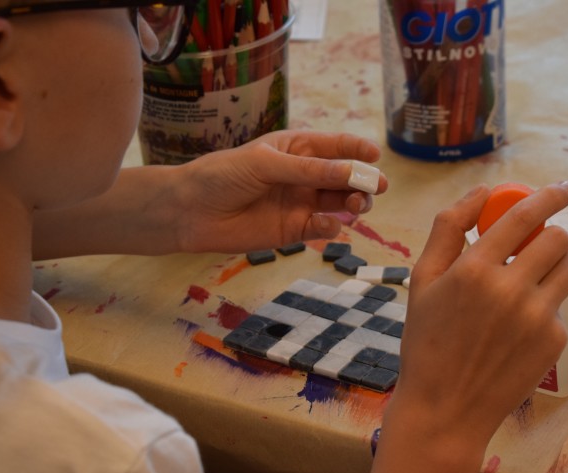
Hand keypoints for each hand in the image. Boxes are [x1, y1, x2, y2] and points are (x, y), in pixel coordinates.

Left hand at [168, 130, 387, 252]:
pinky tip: (328, 225)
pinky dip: (331, 227)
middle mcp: (303, 176)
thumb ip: (308, 170)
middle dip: (363, 180)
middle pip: (344, 177)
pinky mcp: (293, 231)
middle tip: (376, 187)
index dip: (357, 149)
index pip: (335, 146)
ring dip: (354, 204)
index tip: (375, 155)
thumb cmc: (222, 175)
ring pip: (339, 203)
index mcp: (296, 149)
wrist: (190, 211)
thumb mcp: (265, 164)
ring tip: (358, 206)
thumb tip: (350, 171)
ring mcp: (300, 204)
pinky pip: (321, 228)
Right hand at [398, 181, 567, 443]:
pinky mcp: (554, 342)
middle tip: (537, 245)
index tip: (565, 187)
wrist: (445, 409)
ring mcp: (537, 318)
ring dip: (560, 262)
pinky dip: (546, 305)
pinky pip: (562, 306)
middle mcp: (510, 290)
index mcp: (474, 269)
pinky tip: (519, 328)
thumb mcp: (421, 281)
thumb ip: (448, 228)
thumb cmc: (426, 342)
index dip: (550, 195)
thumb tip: (482, 191)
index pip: (524, 215)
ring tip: (534, 279)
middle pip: (558, 238)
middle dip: (552, 233)